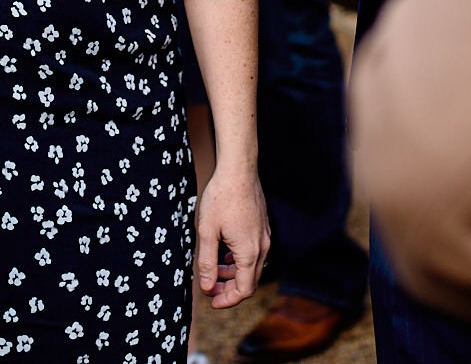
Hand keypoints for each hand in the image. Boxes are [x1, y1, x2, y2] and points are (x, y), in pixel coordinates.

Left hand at [195, 161, 269, 308]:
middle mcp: (262, 247)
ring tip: (214, 271)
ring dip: (234, 274)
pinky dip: (239, 260)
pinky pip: (254, 252)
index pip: (244, 290)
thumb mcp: (207, 232)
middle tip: (210, 289)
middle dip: (229, 289)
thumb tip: (207, 287)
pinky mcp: (262, 227)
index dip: (228, 300)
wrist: (239, 169)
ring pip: (252, 266)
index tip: (211, 301)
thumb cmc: (221, 197)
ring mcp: (264, 236)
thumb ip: (206, 262)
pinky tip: (225, 253)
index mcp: (249, 252)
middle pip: (249, 281)